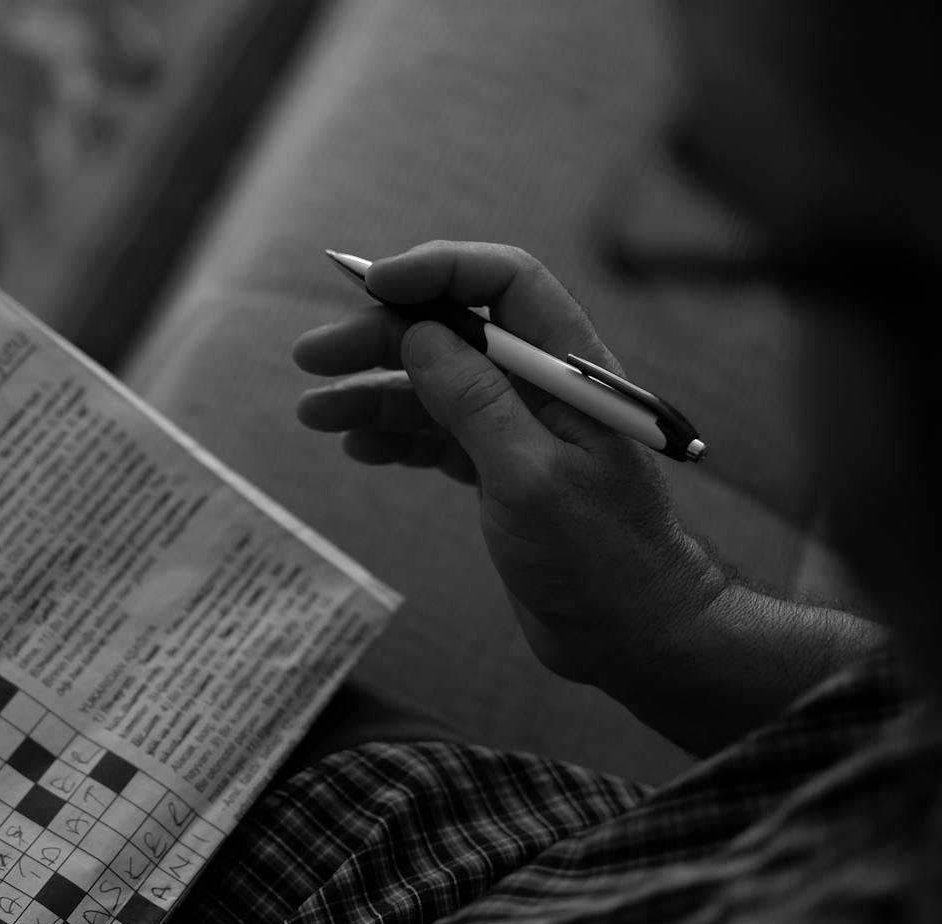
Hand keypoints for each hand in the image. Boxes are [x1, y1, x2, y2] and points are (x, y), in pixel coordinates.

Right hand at [293, 240, 720, 692]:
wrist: (631, 635)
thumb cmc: (599, 560)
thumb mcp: (529, 478)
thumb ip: (475, 400)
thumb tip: (421, 334)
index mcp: (569, 372)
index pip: (505, 284)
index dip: (438, 271)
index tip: (374, 283)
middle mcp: (544, 389)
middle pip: (454, 334)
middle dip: (381, 337)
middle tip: (310, 357)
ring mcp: (521, 431)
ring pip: (436, 387)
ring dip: (373, 393)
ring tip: (313, 412)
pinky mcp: (502, 472)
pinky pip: (438, 435)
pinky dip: (395, 436)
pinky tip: (358, 446)